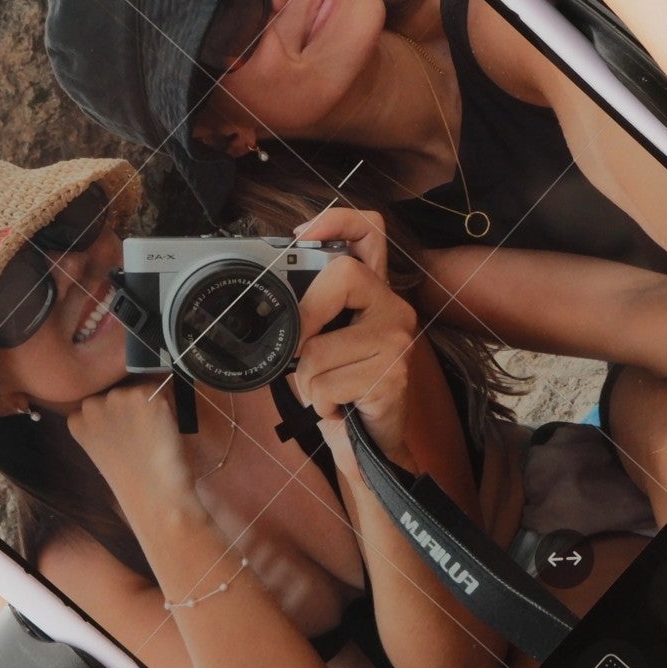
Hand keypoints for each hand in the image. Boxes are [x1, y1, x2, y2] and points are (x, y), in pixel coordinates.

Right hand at [68, 378, 196, 507]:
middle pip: (116, 392)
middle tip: (139, 436)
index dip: (113, 417)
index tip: (121, 436)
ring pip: (138, 390)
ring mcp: (119, 398)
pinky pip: (162, 391)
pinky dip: (168, 406)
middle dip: (128, 407)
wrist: (155, 497)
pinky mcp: (146, 396)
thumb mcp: (102, 450)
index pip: (95, 403)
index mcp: (77, 420)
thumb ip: (102, 426)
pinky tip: (164, 430)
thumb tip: (119, 406)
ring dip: (148, 405)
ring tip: (152, 436)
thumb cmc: (132, 481)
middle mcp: (93, 404)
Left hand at [291, 208, 421, 468]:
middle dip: (306, 317)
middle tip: (305, 350)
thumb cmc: (343, 392)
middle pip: (342, 275)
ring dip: (307, 380)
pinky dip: (319, 403)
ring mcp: (398, 341)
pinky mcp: (393, 375)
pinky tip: (339, 407)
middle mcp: (394, 309)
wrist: (372, 448)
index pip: (370, 232)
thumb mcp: (323, 344)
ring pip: (319, 347)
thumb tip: (268, 303)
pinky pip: (326, 383)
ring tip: (329, 390)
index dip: (337, 219)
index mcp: (375, 294)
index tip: (301, 233)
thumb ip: (309, 315)